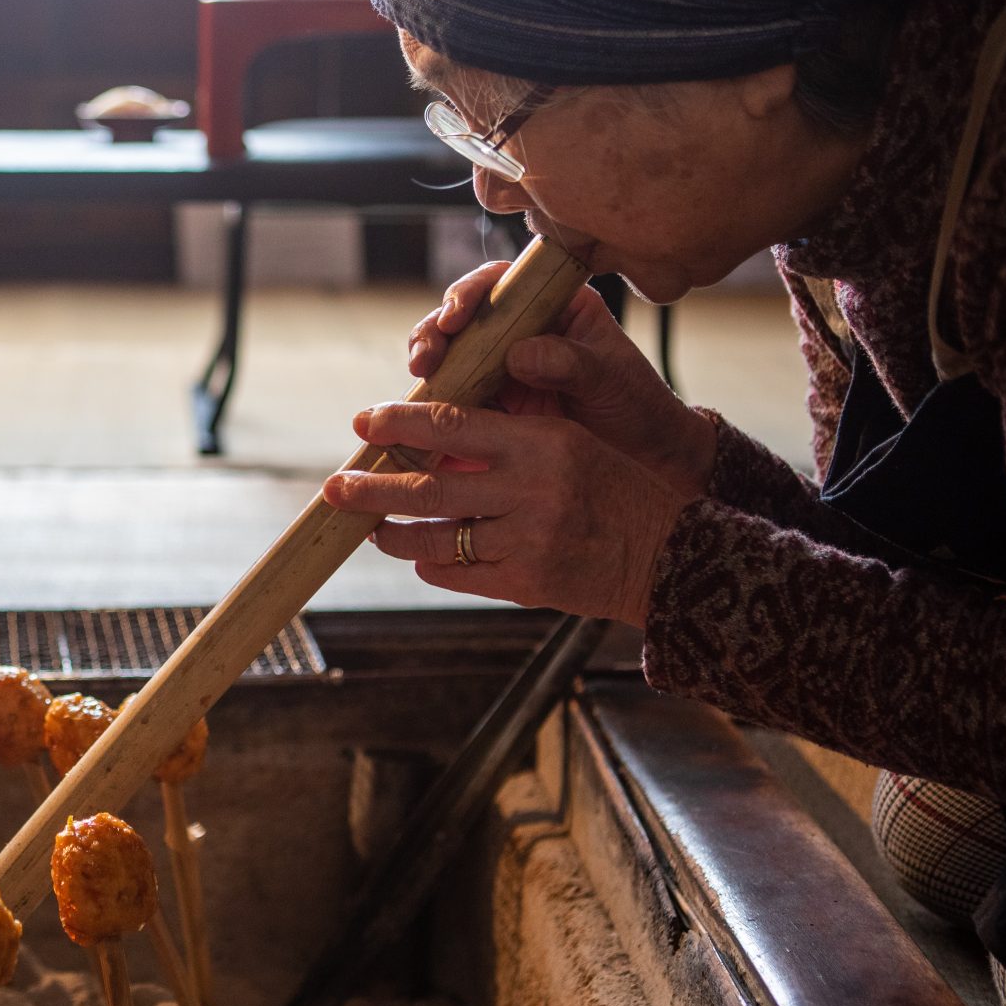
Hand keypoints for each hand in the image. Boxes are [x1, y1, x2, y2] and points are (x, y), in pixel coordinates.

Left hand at [321, 401, 692, 626]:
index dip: (401, 422)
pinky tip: (420, 559)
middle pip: (430, 486)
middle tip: (333, 486)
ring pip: (436, 538)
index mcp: (544, 442)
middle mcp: (534, 489)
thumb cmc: (615, 492)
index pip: (454, 424)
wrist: (671, 558)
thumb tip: (430, 438)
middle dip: (372, 488)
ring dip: (394, 535)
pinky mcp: (528, 584)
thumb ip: (506, 442)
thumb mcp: (569, 446)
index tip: (364, 422)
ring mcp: (529, 540)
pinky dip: (433, 566)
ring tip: (371, 530)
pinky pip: (460, 574)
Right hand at [409, 262, 716, 495]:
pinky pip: (452, 398)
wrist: (644, 460)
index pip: (504, 283)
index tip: (457, 316)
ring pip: (450, 355)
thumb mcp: (612, 380)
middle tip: (427, 354)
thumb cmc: (637, 409)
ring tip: (421, 376)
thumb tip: (521, 353)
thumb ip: (571, 363)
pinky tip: (423, 412)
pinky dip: (433, 403)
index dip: (472, 293)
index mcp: (555, 307)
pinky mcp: (490, 406)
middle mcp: (521, 331)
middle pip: (464, 317)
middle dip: (436, 329)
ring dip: (428, 362)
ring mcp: (501, 368)